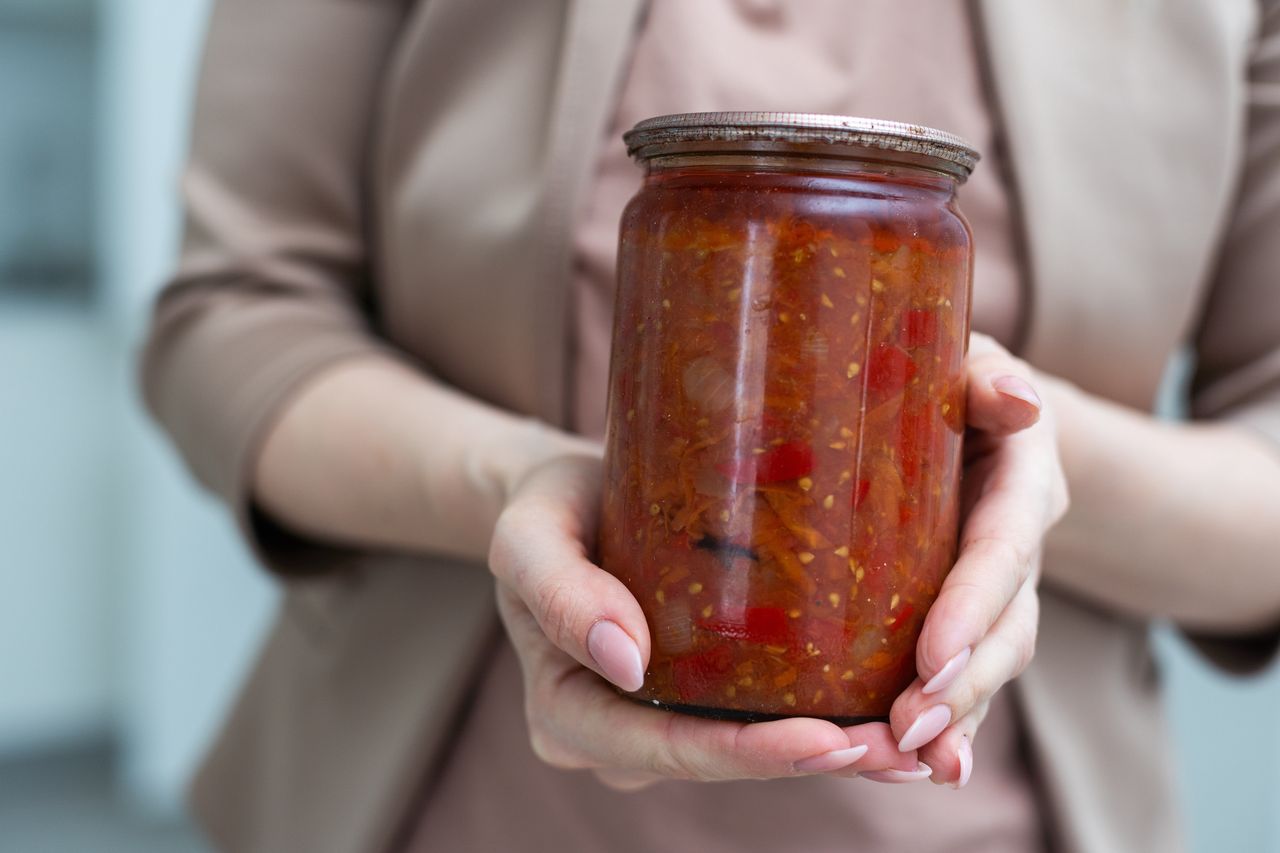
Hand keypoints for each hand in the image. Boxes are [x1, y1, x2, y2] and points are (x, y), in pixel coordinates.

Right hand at [489, 453, 924, 790]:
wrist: (567, 493)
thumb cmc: (546, 507)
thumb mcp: (529, 534)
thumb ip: (559, 591)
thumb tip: (626, 661)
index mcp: (568, 712)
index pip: (662, 747)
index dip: (747, 754)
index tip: (828, 739)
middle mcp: (616, 734)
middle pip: (718, 762)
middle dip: (812, 762)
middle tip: (901, 749)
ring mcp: (659, 720)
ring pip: (747, 748)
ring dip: (831, 752)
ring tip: (915, 744)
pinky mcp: (698, 694)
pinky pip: (758, 716)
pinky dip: (822, 719)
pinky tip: (886, 710)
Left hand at [885, 332, 1068, 785]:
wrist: (978, 409)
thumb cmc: (951, 374)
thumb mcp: (967, 358)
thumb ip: (985, 377)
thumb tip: (1018, 401)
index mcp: (1021, 478)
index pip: (1002, 548)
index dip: (972, 603)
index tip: (931, 657)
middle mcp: (1019, 540)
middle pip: (1007, 624)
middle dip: (963, 682)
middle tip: (910, 727)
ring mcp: (1000, 584)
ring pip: (994, 660)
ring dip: (959, 714)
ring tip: (911, 758)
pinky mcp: (970, 610)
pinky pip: (972, 671)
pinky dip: (958, 722)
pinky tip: (933, 768)